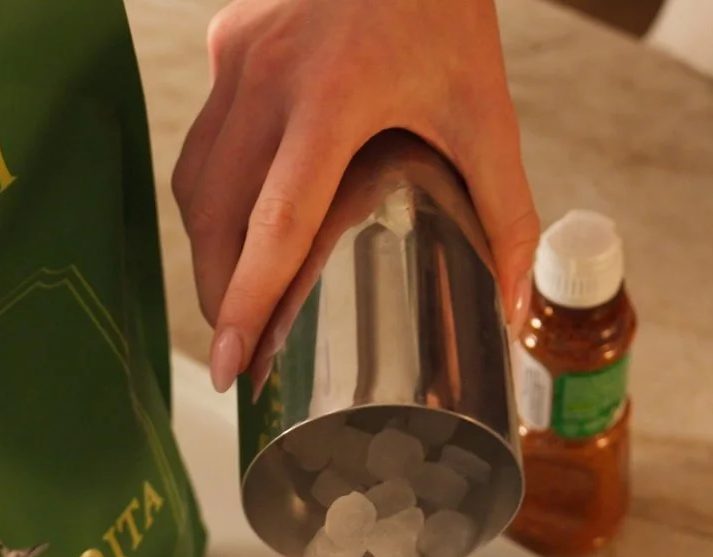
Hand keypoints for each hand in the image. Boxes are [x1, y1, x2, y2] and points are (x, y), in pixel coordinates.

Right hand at [173, 0, 541, 390]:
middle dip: (219, 294)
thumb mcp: (485, 108)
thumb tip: (516, 306)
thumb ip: (505, 208)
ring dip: (208, 248)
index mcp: (334, 98)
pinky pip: (204, 137)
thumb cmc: (446, 5)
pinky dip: (213, 192)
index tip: (232, 364)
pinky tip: (238, 224)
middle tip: (238, 354)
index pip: (275, 223)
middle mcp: (270, 78)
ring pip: (196, 180)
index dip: (247, 301)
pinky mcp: (225, 42)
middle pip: (217, 215)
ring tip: (234, 302)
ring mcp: (237, 57)